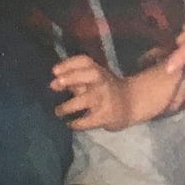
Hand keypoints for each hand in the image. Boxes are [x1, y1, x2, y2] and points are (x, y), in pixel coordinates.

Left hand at [51, 55, 184, 129]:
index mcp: (98, 70)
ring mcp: (105, 99)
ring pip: (86, 100)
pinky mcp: (106, 116)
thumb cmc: (104, 90)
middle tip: (54, 85)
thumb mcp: (92, 80)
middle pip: (90, 74)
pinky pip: (89, 120)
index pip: (84, 61)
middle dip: (71, 77)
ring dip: (68, 106)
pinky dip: (77, 123)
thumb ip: (73, 80)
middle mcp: (102, 81)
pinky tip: (70, 124)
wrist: (130, 104)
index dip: (68, 64)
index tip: (54, 71)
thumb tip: (53, 83)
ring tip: (58, 111)